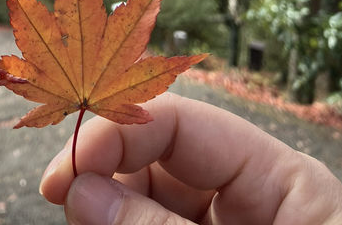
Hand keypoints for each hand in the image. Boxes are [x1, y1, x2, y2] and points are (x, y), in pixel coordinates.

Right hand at [40, 93, 341, 223]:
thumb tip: (81, 191)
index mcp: (278, 181)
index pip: (181, 126)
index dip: (116, 134)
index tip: (63, 176)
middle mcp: (246, 202)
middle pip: (153, 163)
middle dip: (104, 180)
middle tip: (67, 209)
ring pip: (140, 204)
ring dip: (107, 216)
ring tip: (86, 224)